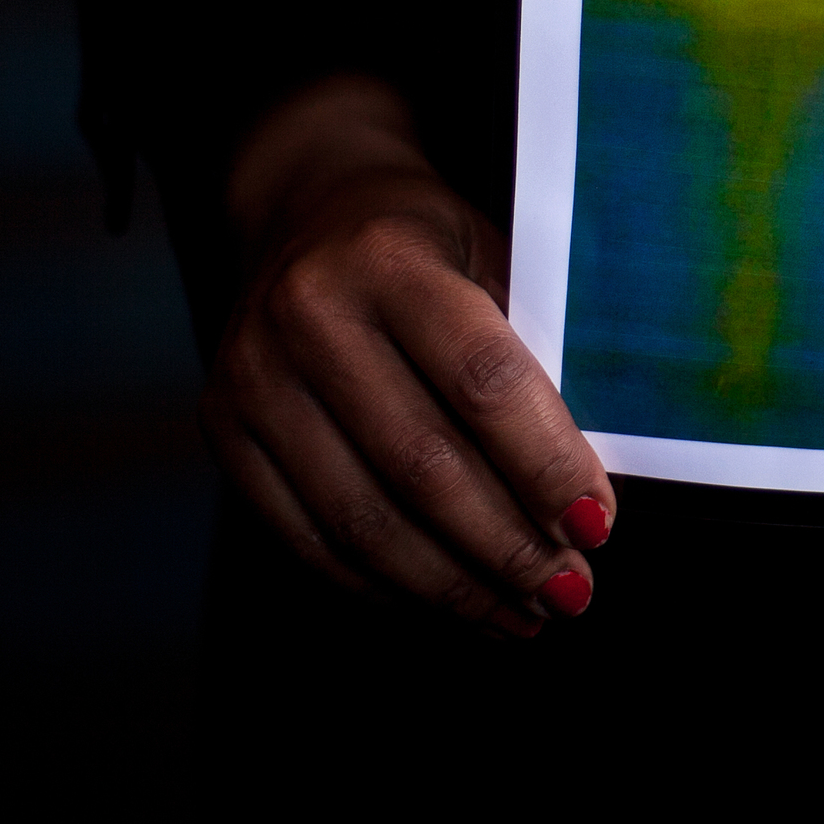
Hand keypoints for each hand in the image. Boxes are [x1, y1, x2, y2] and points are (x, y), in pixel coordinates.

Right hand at [200, 75, 615, 637]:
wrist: (308, 209)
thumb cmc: (430, 244)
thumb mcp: (497, 259)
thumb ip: (537, 355)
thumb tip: (588, 489)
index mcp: (391, 260)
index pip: (482, 382)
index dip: (547, 466)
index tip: (599, 525)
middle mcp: (308, 315)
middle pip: (423, 466)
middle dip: (509, 548)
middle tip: (571, 591)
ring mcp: (252, 377)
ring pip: (364, 520)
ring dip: (454, 585)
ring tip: (521, 613)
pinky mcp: (224, 431)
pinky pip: (308, 538)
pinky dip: (386, 585)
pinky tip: (448, 599)